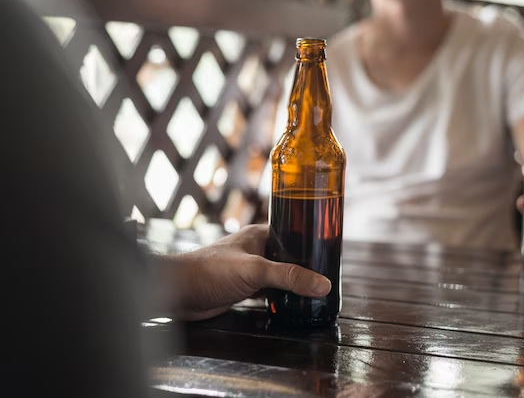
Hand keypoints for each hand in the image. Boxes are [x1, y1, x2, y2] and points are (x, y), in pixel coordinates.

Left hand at [169, 225, 330, 320]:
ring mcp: (250, 269)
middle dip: (305, 267)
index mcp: (260, 235)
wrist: (178, 293)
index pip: (294, 234)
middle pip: (289, 257)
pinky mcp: (243, 288)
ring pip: (280, 275)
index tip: (330, 252)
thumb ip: (289, 277)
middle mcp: (256, 250)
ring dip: (292, 283)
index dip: (311, 242)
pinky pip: (269, 291)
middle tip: (327, 277)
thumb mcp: (256, 270)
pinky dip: (280, 297)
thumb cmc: (208, 271)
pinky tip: (291, 304)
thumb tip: (322, 284)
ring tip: (314, 291)